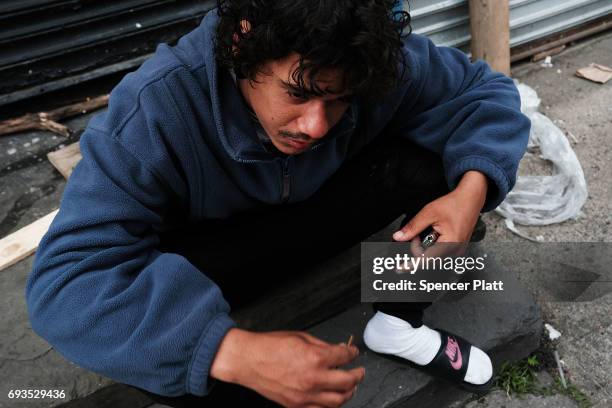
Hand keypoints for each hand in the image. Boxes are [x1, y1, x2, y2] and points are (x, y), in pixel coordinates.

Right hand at [211, 329, 364, 407]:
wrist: (248, 360)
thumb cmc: (269, 346)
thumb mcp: (300, 337)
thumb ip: (322, 345)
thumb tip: (337, 351)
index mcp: (315, 358)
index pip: (345, 357)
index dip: (353, 353)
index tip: (354, 352)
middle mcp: (312, 379)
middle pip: (347, 382)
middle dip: (358, 375)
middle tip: (360, 372)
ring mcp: (304, 395)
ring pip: (337, 401)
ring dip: (348, 393)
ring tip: (350, 387)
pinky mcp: (295, 405)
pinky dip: (329, 405)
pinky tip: (331, 399)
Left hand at [392, 171, 487, 257]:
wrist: (471, 199)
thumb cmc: (455, 204)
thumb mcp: (429, 213)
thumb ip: (413, 227)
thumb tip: (399, 237)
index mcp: (451, 242)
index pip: (427, 259)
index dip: (411, 264)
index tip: (401, 269)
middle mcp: (456, 250)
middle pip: (429, 259)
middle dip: (418, 247)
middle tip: (418, 233)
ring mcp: (458, 250)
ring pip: (433, 257)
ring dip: (425, 247)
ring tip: (430, 231)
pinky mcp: (457, 248)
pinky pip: (440, 253)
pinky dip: (432, 245)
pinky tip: (435, 234)